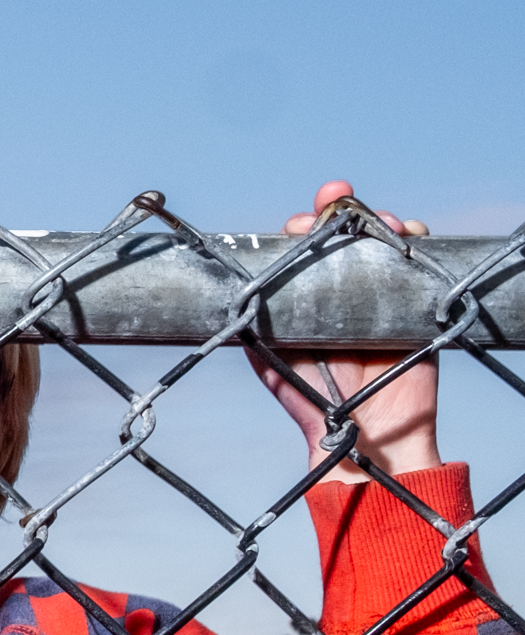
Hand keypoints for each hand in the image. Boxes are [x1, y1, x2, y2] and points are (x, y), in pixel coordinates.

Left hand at [247, 180, 439, 483]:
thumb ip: (249, 324)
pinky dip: (414, 237)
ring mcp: (376, 292)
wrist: (365, 434)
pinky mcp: (411, 301)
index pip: (299, 250)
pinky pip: (415, 260)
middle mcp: (338, 289)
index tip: (298, 223)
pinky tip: (408, 229)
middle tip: (332, 200)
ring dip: (375, 218)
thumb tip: (219, 293)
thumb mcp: (266, 357)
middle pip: (339, 235)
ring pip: (377, 240)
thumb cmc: (309, 399)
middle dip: (335, 210)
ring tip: (372, 216)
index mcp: (302, 297)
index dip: (298, 229)